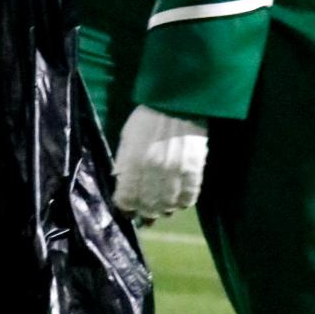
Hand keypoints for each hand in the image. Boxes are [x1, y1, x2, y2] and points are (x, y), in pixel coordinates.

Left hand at [112, 105, 207, 220]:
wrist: (177, 100)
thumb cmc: (148, 117)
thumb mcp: (127, 137)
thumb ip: (123, 162)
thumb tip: (121, 183)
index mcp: (133, 163)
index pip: (126, 199)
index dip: (125, 207)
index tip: (126, 207)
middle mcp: (153, 172)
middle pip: (147, 207)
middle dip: (144, 212)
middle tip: (144, 212)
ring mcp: (175, 173)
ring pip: (168, 206)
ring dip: (163, 210)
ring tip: (162, 207)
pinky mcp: (194, 170)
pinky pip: (189, 198)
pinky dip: (182, 203)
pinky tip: (179, 200)